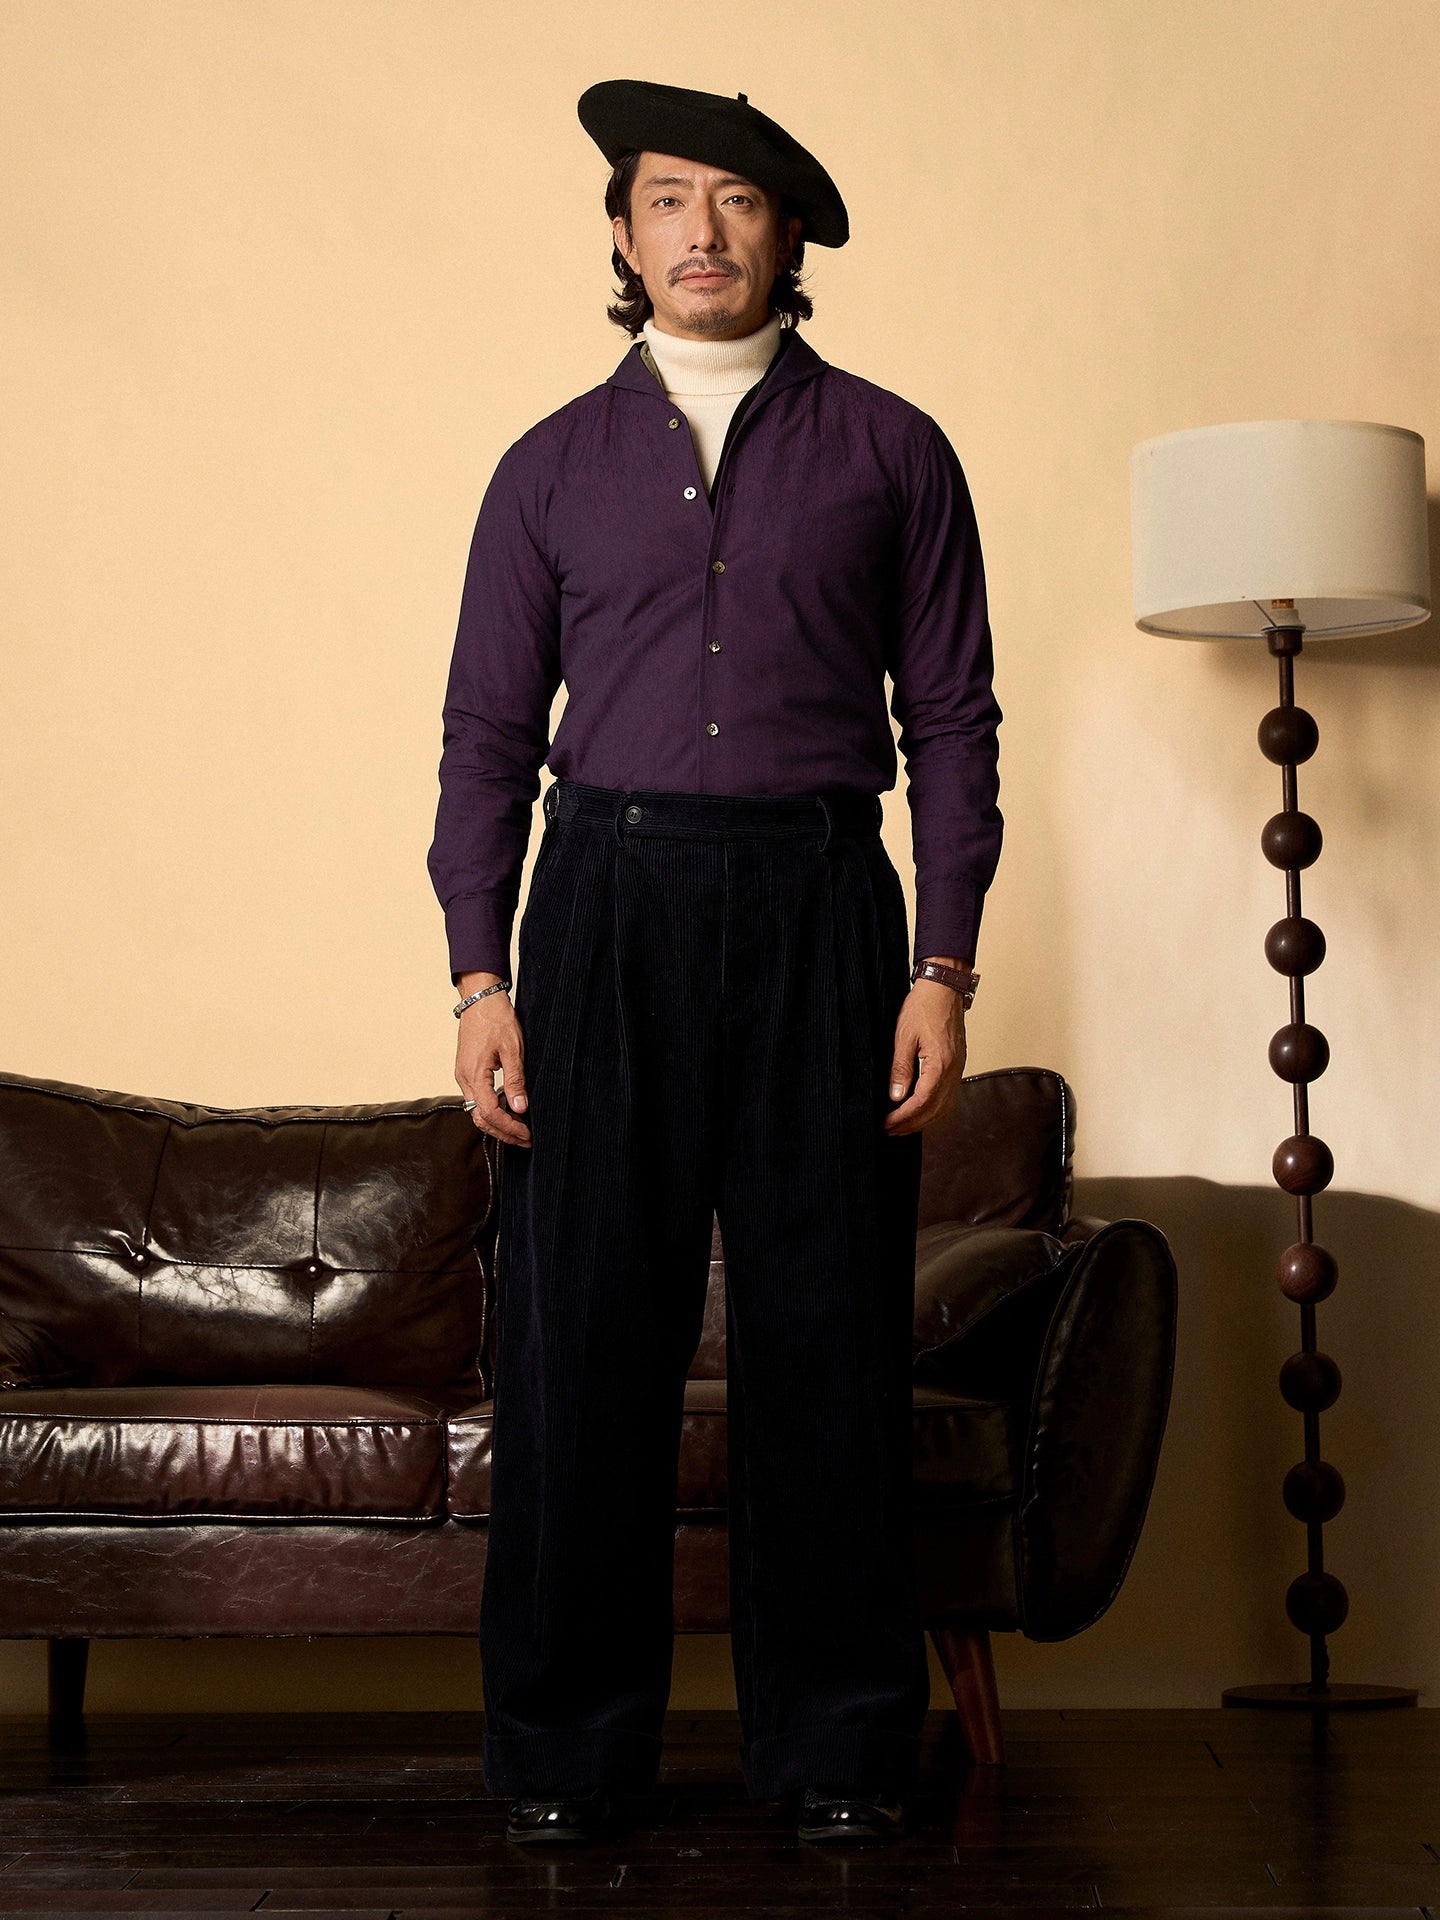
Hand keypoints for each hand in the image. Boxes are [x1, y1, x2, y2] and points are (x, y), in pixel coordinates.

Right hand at [454, 986, 530, 1145]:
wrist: (480, 999)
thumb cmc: (496, 1019)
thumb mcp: (513, 1049)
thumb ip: (516, 1081)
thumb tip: (520, 1108)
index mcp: (473, 1074)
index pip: (490, 1113)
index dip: (509, 1128)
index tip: (527, 1134)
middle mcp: (464, 1078)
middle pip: (480, 1118)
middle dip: (503, 1132)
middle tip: (525, 1139)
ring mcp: (463, 1075)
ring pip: (477, 1111)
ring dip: (497, 1123)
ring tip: (519, 1129)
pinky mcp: (466, 1071)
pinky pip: (476, 1099)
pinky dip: (491, 1110)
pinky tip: (508, 1111)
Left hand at [882, 979, 966, 1135]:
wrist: (944, 987)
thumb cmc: (923, 1006)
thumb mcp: (903, 1036)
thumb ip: (900, 1069)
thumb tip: (896, 1097)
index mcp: (941, 1064)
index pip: (922, 1102)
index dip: (903, 1117)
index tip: (887, 1124)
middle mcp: (954, 1070)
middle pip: (935, 1110)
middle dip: (912, 1124)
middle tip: (890, 1130)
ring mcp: (959, 1068)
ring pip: (945, 1106)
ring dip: (924, 1120)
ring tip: (903, 1126)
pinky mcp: (957, 1064)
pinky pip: (949, 1096)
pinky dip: (935, 1109)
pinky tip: (921, 1110)